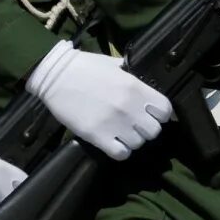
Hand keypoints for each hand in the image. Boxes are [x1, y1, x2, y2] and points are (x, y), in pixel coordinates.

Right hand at [26, 41, 171, 160]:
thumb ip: (133, 76)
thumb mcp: (114, 65)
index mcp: (135, 88)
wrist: (54, 76)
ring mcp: (114, 124)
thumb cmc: (84, 67)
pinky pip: (121, 153)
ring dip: (132, 139)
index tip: (152, 114)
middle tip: (135, 124)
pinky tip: (113, 142)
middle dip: (146, 128)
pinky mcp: (98, 137)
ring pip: (138, 144)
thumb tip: (146, 85)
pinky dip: (120, 150)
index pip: (165, 110)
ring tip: (121, 132)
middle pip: (154, 131)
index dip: (161, 114)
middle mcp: (129, 108)